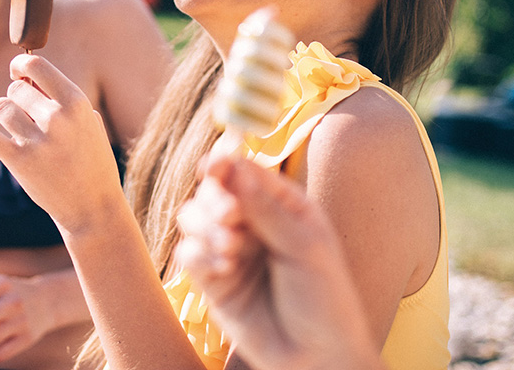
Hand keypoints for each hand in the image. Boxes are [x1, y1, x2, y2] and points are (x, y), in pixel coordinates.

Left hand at [0, 54, 122, 231]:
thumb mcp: (89, 124)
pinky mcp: (18, 161)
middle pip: (16, 89)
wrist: (92, 207)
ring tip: (14, 125)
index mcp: (77, 103)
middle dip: (17, 97)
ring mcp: (36, 140)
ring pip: (1, 107)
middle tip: (25, 112)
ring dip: (3, 113)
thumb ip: (63, 100)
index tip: (17, 72)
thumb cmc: (92, 162)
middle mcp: (57, 118)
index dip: (21, 65)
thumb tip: (29, 80)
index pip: (37, 66)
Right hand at [175, 154, 383, 369]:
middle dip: (215, 198)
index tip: (213, 163)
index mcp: (283, 205)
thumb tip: (236, 167)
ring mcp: (230, 250)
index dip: (225, 162)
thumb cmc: (324, 298)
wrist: (317, 358)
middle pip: (214, 190)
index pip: (245, 172)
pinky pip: (189, 254)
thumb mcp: (305, 247)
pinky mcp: (212, 280)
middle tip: (229, 215)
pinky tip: (223, 269)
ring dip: (205, 225)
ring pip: (193, 217)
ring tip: (230, 248)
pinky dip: (198, 256)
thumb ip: (268, 209)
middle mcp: (253, 223)